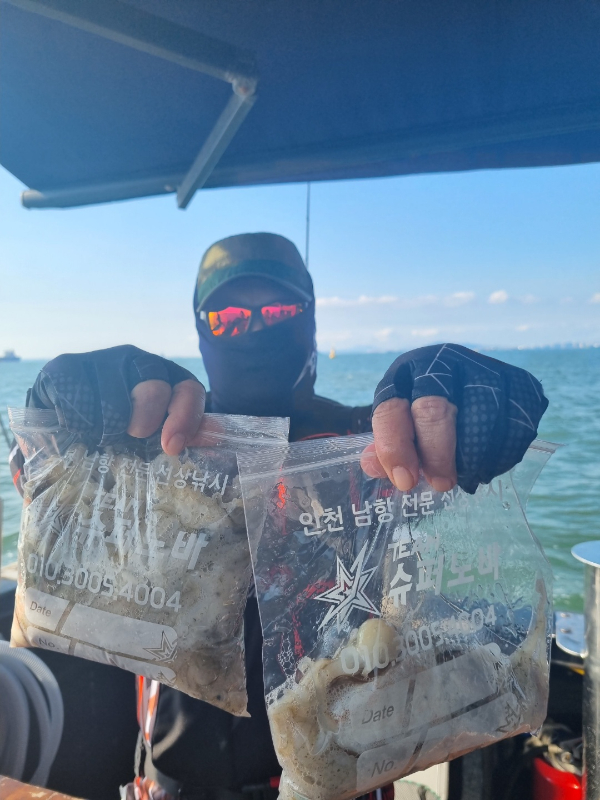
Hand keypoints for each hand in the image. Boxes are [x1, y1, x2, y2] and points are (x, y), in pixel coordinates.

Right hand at [30, 345, 204, 454]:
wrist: (58, 423)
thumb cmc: (113, 432)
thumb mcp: (149, 434)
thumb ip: (182, 432)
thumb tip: (216, 435)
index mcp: (166, 376)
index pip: (188, 388)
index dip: (186, 416)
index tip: (172, 445)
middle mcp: (137, 360)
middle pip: (155, 389)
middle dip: (145, 422)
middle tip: (131, 435)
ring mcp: (101, 359)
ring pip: (114, 403)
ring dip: (106, 431)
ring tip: (97, 435)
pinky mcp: (66, 366)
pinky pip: (79, 402)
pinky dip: (77, 425)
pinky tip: (74, 426)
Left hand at [363, 344, 548, 493]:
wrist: (467, 382)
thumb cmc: (424, 412)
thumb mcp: (401, 423)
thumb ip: (388, 447)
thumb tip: (374, 467)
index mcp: (404, 374)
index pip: (391, 409)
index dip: (395, 448)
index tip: (405, 481)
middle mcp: (442, 362)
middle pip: (434, 409)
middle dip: (436, 455)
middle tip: (441, 484)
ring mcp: (484, 367)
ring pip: (480, 419)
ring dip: (473, 459)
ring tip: (466, 477)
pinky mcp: (519, 381)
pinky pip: (516, 424)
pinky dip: (503, 454)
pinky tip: (490, 464)